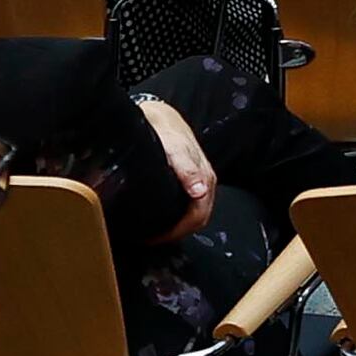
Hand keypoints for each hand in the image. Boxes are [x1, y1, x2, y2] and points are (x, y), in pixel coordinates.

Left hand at [135, 96, 219, 242]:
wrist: (161, 117)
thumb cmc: (166, 132)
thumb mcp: (174, 149)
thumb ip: (187, 169)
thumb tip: (200, 192)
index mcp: (204, 179)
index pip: (198, 217)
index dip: (177, 232)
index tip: (154, 237)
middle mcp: (205, 183)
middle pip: (198, 219)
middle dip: (177, 233)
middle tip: (151, 238)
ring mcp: (199, 183)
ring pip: (195, 214)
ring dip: (178, 226)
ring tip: (154, 232)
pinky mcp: (191, 181)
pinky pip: (190, 206)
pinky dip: (177, 217)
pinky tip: (162, 217)